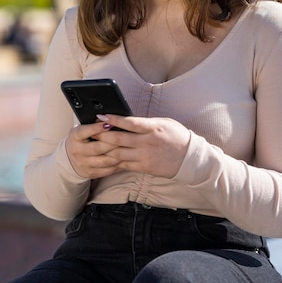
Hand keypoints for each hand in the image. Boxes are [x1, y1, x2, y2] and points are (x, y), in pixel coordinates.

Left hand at [65, 116, 190, 179]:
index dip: (114, 119)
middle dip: (103, 134)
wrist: (189, 158)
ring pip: (118, 153)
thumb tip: (128, 120)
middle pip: (119, 138)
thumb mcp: (164, 123)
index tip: (102, 115)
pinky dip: (113, 161)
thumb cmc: (177, 136)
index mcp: (153, 128)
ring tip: (94, 144)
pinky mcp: (144, 167)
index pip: (129, 122)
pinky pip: (124, 164)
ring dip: (104, 148)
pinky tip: (105, 157)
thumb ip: (146, 122)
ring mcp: (145, 156)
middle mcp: (147, 142)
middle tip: (92, 130)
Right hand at [65, 121, 123, 179]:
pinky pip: (107, 170)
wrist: (70, 157)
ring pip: (105, 161)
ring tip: (128, 149)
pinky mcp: (90, 173)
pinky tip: (125, 159)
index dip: (97, 127)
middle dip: (114, 142)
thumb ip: (94, 125)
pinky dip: (118, 165)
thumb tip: (111, 120)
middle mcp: (77, 151)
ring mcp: (83, 163)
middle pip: (98, 148)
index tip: (110, 123)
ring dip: (118, 155)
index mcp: (75, 136)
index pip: (85, 131)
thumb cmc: (82, 138)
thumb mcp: (83, 128)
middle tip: (126, 137)